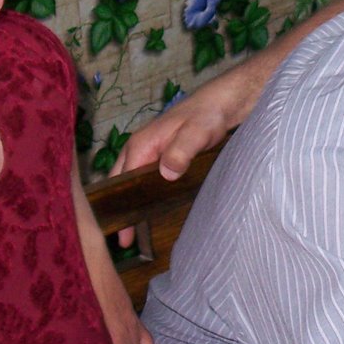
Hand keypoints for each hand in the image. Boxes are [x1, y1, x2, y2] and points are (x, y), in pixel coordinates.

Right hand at [109, 65, 259, 246]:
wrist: (222, 103)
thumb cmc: (207, 115)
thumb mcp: (196, 133)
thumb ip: (180, 152)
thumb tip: (166, 173)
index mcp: (141, 144)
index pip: (121, 180)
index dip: (122, 205)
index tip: (121, 231)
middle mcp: (140, 148)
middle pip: (121, 182)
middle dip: (122, 208)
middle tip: (124, 240)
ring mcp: (150, 152)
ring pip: (132, 181)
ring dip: (132, 202)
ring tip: (135, 233)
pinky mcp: (162, 156)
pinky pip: (145, 178)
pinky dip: (144, 194)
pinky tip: (152, 210)